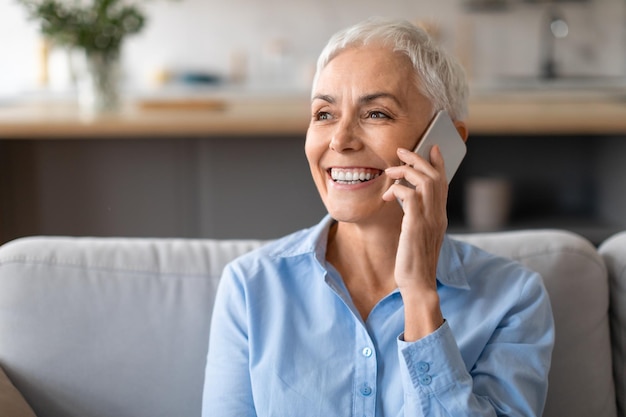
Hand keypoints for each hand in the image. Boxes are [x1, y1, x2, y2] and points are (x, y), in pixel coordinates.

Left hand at [382, 146, 446, 339]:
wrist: (419, 285)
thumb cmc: (414, 263)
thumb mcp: (418, 236)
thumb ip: (417, 217)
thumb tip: (407, 200)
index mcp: (440, 217)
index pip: (443, 183)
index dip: (439, 163)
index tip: (431, 148)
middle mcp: (438, 215)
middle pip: (435, 176)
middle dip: (419, 158)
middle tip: (402, 150)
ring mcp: (430, 220)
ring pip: (425, 181)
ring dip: (406, 171)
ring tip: (390, 171)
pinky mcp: (416, 225)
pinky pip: (410, 195)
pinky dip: (398, 189)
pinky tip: (388, 195)